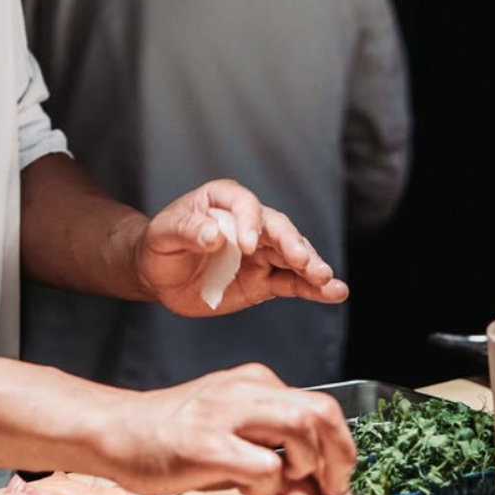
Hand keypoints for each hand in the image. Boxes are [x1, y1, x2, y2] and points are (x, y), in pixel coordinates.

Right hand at [94, 364, 356, 494]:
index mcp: (257, 383)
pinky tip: (243, 488)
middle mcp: (247, 388)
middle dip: (339, 462)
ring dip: (304, 469)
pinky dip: (267, 487)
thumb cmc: (175, 439)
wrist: (118, 430)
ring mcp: (226, 412)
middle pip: (323, 413)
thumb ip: (281, 468)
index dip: (343, 454)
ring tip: (278, 485)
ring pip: (301, 430)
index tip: (339, 491)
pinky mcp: (206, 444)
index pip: (323, 409)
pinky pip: (264, 467)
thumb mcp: (236, 446)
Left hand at [134, 178, 348, 317]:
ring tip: (328, 281)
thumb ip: (188, 231)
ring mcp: (262, 252)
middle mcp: (250, 222)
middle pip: (278, 228)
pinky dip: (313, 289)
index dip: (250, 222)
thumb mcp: (164, 234)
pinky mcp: (265, 280)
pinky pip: (292, 283)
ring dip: (312, 267)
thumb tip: (213, 235)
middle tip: (303, 261)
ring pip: (293, 255)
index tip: (247, 245)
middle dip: (293, 244)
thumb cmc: (161, 244)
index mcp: (224, 200)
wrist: (159, 274)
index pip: (245, 204)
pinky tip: (335, 293)